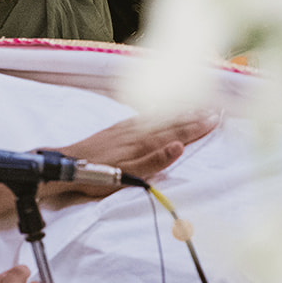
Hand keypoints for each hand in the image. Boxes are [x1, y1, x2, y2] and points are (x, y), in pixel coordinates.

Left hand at [52, 111, 219, 191]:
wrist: (65, 166)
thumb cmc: (96, 175)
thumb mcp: (126, 176)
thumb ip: (154, 162)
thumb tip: (179, 147)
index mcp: (142, 143)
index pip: (177, 134)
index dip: (197, 127)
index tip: (215, 120)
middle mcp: (137, 131)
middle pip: (171, 122)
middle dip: (194, 117)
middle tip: (214, 110)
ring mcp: (126, 128)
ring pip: (159, 117)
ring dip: (179, 111)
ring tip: (195, 106)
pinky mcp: (117, 128)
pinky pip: (145, 115)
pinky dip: (159, 111)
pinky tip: (162, 110)